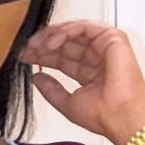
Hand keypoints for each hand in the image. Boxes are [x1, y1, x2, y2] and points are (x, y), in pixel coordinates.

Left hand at [17, 20, 144, 144]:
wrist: (120, 117)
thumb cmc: (103, 115)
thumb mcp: (67, 103)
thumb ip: (51, 89)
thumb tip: (35, 77)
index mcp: (89, 73)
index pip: (61, 58)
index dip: (42, 56)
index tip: (24, 57)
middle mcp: (97, 58)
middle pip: (65, 43)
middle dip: (43, 44)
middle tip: (26, 49)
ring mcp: (104, 46)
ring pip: (73, 32)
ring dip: (51, 36)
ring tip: (35, 45)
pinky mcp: (112, 37)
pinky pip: (83, 27)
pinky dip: (65, 32)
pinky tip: (51, 43)